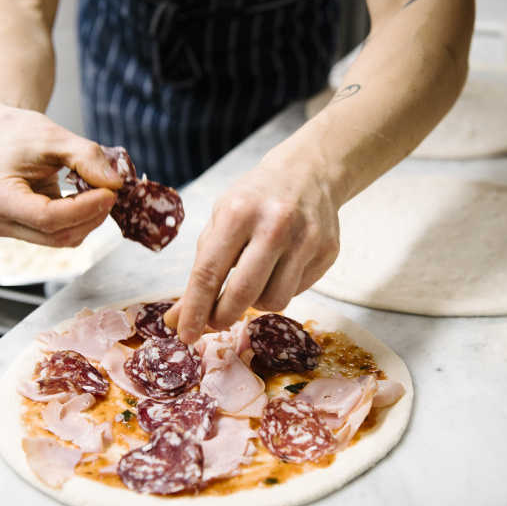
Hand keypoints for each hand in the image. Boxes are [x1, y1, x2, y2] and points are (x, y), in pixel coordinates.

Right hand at [0, 102, 123, 246]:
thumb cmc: (18, 132)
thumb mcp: (54, 136)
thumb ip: (86, 158)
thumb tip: (115, 183)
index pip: (48, 218)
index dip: (85, 209)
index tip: (111, 192)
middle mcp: (1, 221)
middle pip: (58, 235)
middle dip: (92, 216)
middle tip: (113, 190)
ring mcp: (12, 230)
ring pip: (62, 239)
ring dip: (89, 219)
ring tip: (101, 191)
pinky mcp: (26, 231)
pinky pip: (61, 234)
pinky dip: (81, 219)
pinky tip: (89, 198)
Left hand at [165, 155, 341, 342]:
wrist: (308, 172)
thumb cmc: (253, 200)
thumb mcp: (219, 222)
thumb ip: (201, 270)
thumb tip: (178, 319)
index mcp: (237, 212)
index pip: (209, 272)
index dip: (194, 309)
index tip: (183, 334)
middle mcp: (275, 224)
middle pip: (244, 293)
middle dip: (223, 317)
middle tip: (215, 321)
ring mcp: (306, 238)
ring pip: (274, 301)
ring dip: (256, 302)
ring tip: (253, 280)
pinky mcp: (328, 251)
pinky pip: (297, 292)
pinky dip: (280, 288)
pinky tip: (279, 267)